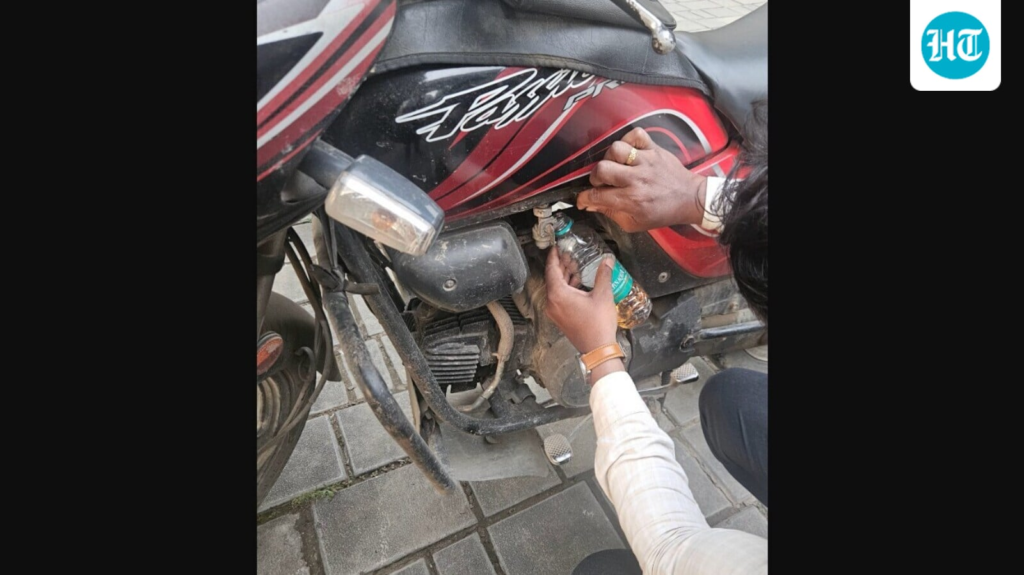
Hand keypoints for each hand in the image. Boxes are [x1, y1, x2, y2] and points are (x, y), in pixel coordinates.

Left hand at [544, 247, 618, 354]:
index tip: (556, 248)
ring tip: (574, 266)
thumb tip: (607, 261)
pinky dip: (566, 288)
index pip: (551, 270)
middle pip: (553, 278)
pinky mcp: (560, 317)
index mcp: (558, 295)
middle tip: (568, 254)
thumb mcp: (603, 295)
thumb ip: (603, 275)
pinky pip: (559, 297)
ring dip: (564, 276)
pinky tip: (577, 283)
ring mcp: (555, 311)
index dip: (553, 257)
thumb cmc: (597, 325)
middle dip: (560, 265)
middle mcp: (552, 303)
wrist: (597, 348)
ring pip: (556, 288)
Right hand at [577, 127, 707, 231]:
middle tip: (602, 183)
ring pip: (616, 149)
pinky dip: (628, 140)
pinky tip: (629, 152)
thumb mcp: (634, 223)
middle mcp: (637, 179)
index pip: (597, 195)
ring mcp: (646, 161)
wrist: (690, 199)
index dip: (584, 198)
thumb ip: (611, 214)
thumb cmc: (662, 213)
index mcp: (631, 200)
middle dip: (595, 177)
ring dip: (610, 158)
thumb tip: (591, 204)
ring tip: (616, 166)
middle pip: (602, 169)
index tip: (583, 199)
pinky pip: (636, 135)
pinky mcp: (654, 149)